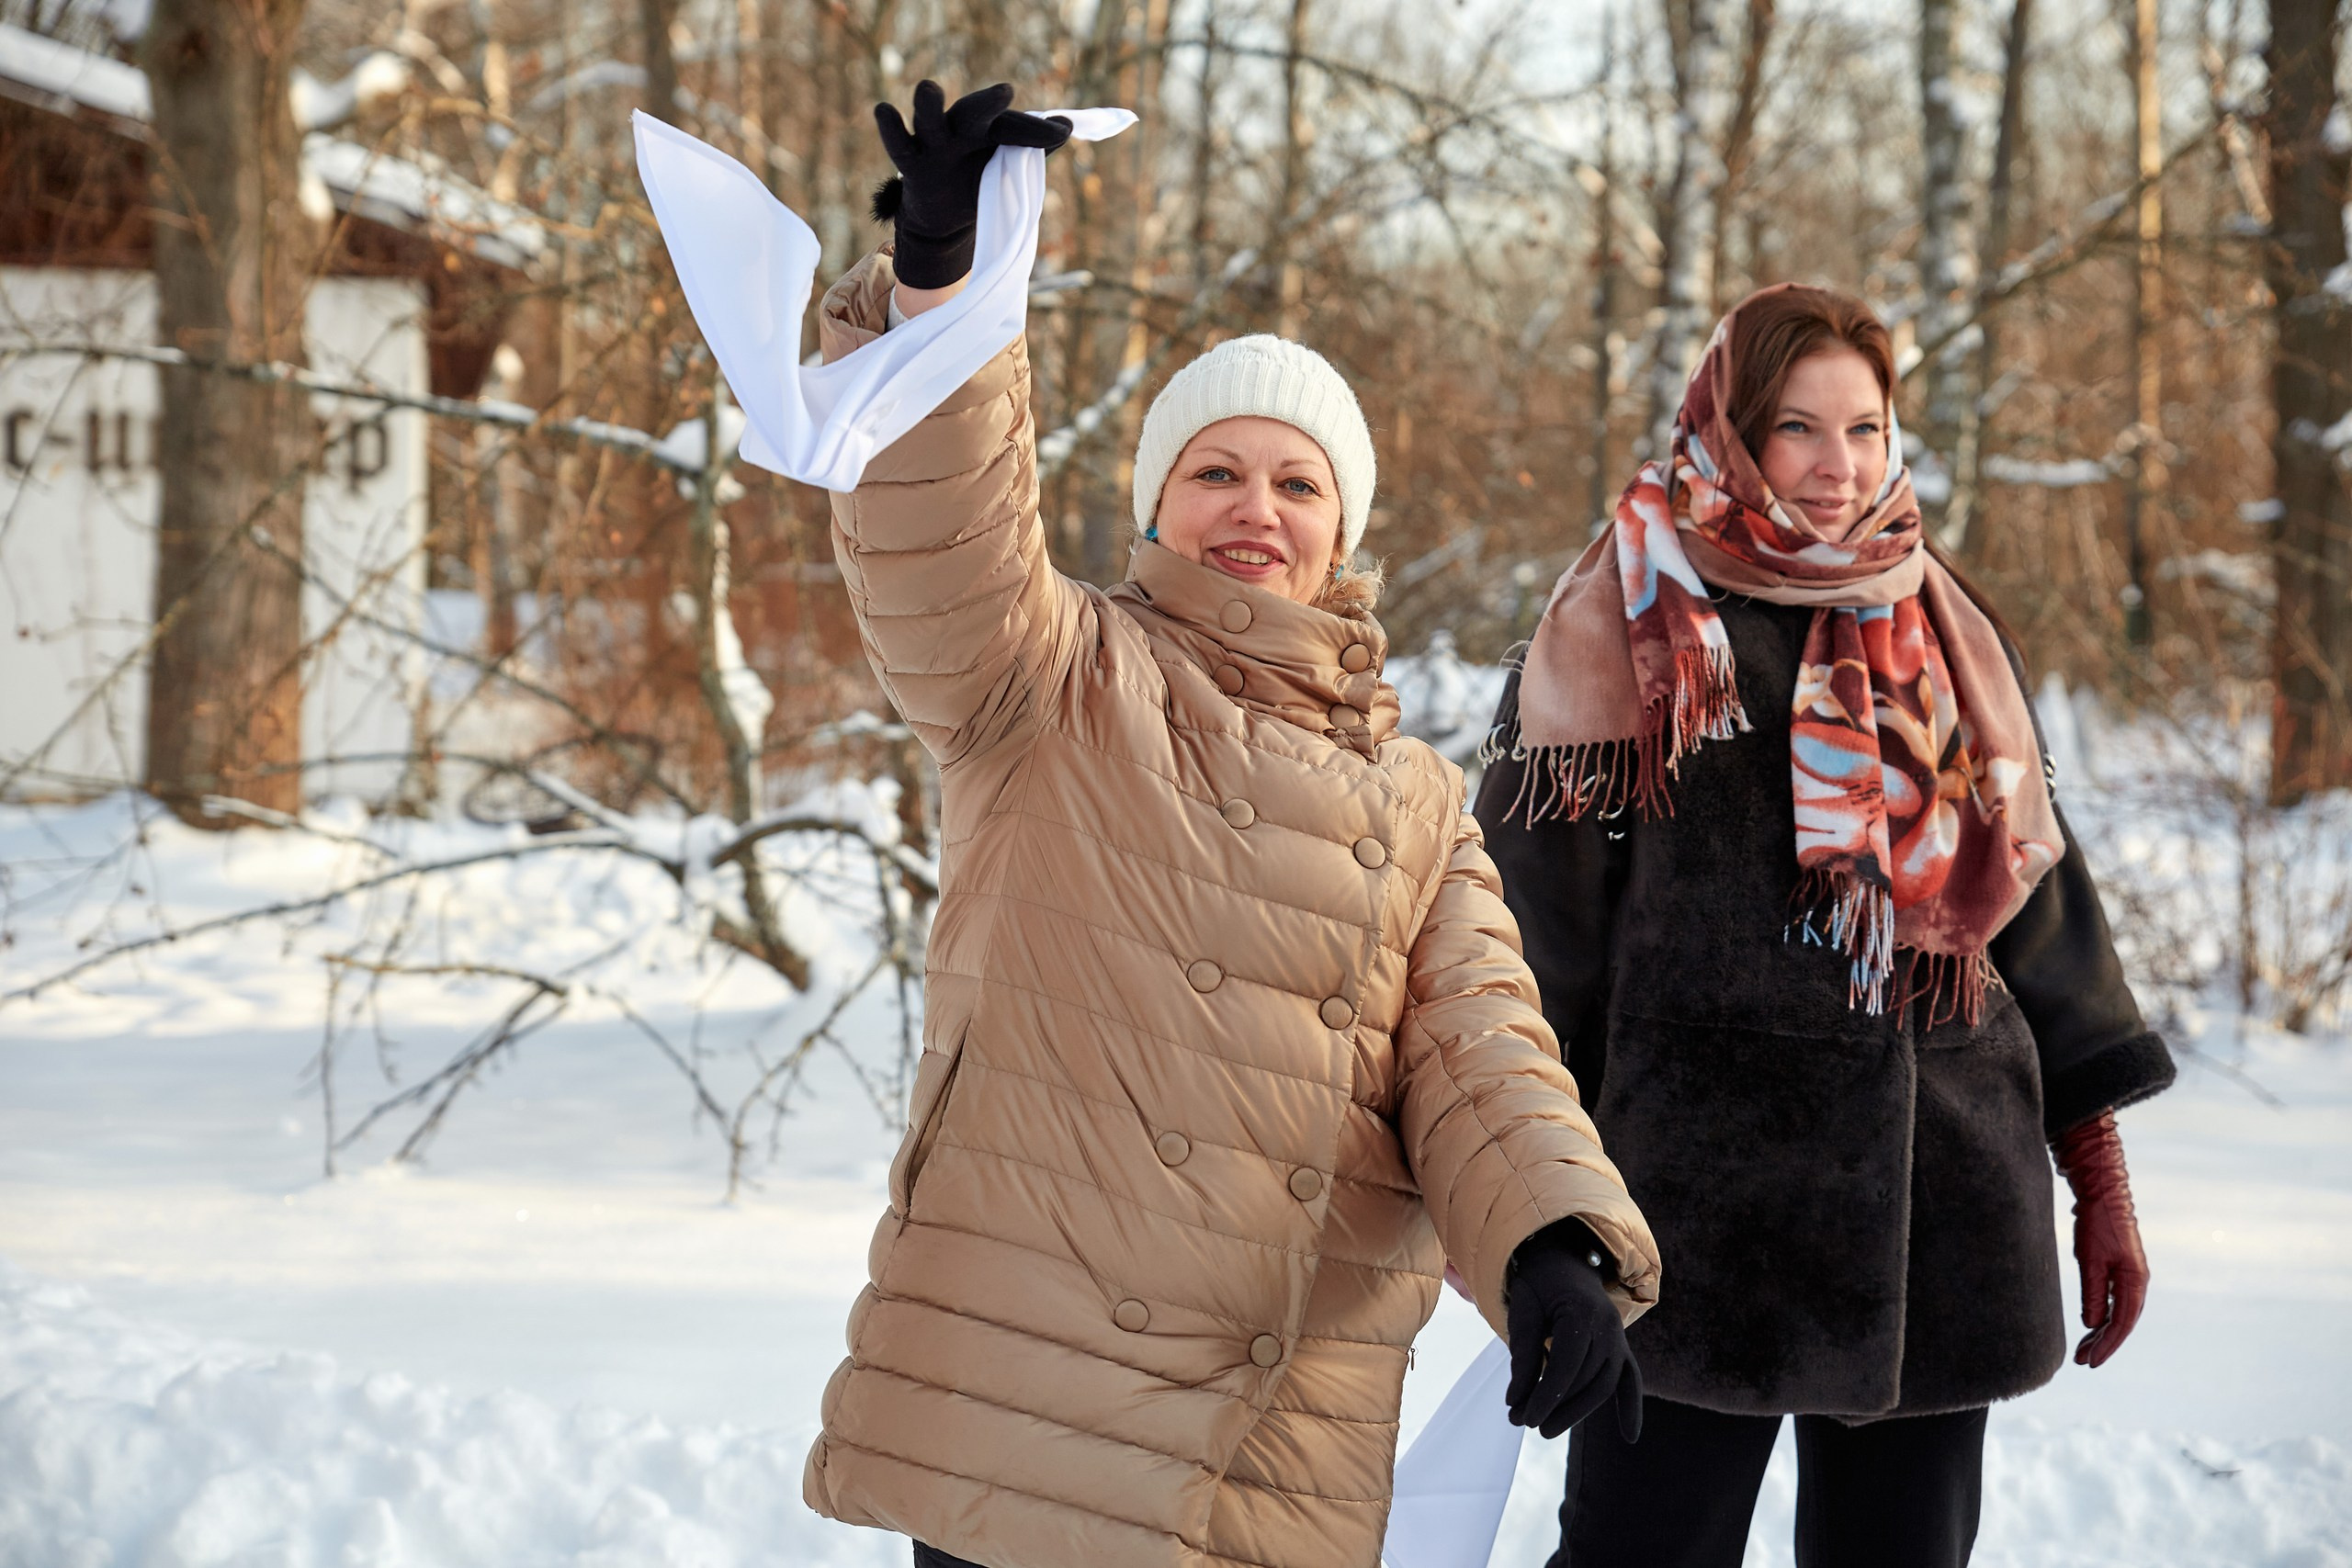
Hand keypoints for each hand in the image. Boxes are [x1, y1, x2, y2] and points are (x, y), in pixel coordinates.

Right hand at [871, 81, 1071, 288]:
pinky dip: (890, 129)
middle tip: (1005, 92)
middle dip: (987, 104)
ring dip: (928, 106)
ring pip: (929, 121)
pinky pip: (898, 146)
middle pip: (972, 113)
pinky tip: (884, 110)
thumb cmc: (978, 185)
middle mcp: (959, 130)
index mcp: (987, 130)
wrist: (944, 221)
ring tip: (928, 88)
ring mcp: (933, 145)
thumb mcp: (1007, 172)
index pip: (1012, 127)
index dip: (1035, 131)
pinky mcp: (911, 166)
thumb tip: (1066, 126)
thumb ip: (1032, 149)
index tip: (1062, 132)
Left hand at [1503, 1219, 1642, 1441]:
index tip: (1523, 1417)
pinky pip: (1630, 1379)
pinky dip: (1631, 1406)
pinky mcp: (1621, 1348)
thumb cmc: (1538, 1284)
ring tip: (1546, 1429)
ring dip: (1577, 1412)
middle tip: (1523, 1423)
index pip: (1566, 1365)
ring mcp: (1619, 1338)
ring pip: (1604, 1385)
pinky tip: (1630, 1436)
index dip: (1545, 1395)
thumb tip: (1515, 1400)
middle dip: (1555, 1406)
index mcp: (1583, 1312)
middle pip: (1586, 1380)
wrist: (1564, 1261)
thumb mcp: (1523, 1310)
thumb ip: (1522, 1354)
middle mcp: (1609, 1327)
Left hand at [2052, 1110, 2148, 1367]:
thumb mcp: (2090, 1259)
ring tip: (2083, 1350)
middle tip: (2082, 1362)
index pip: (2122, 1323)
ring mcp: (2129, 1275)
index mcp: (2135, 1281)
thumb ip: (2093, 1292)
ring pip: (2118, 1313)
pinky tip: (2091, 1325)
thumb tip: (2093, 1324)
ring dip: (2102, 1332)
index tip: (2090, 1361)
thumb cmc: (2096, 1222)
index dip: (2107, 1345)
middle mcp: (2137, 1281)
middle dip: (2104, 1344)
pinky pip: (2114, 1301)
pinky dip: (2102, 1316)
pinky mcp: (2119, 1268)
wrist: (2102, 1191)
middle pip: (2122, 1322)